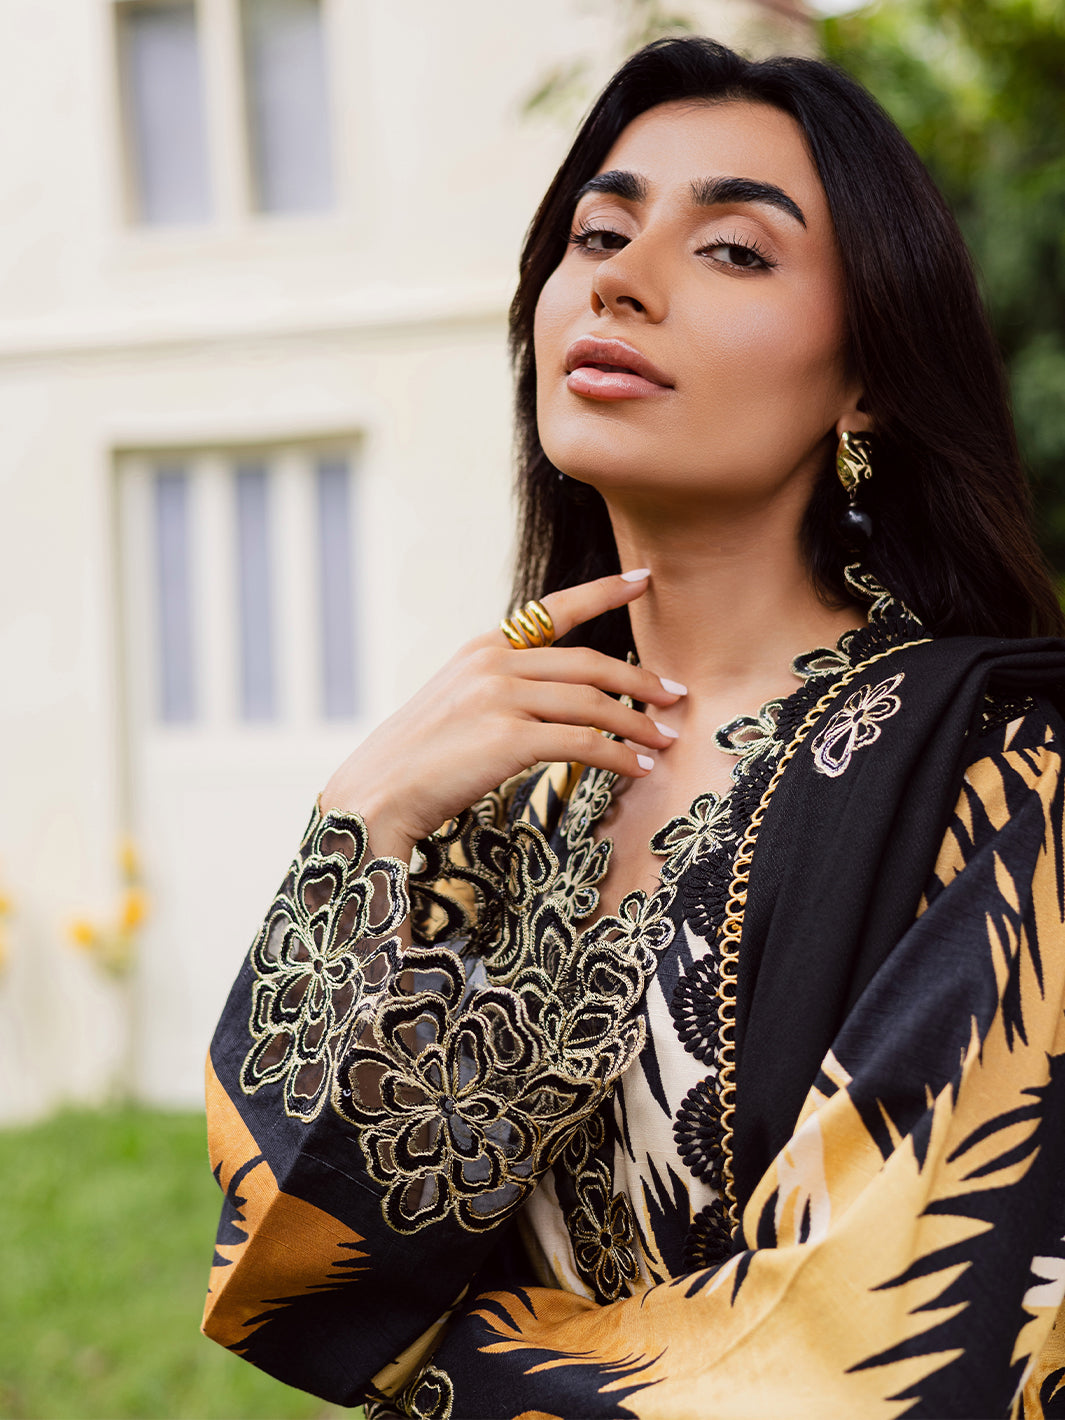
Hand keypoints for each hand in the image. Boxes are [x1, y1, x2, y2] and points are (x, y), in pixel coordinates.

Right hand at [319, 570, 683, 859]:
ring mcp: (500, 698)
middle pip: (589, 664)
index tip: (643, 577)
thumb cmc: (418, 762)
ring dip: (638, 724)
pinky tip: (639, 768)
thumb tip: (556, 698)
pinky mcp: (509, 739)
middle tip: (676, 695)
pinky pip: (584, 743)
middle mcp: (494, 663)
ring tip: (666, 739)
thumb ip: (501, 688)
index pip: (555, 609)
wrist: (375, 795)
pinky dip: (620, 756)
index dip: (604, 591)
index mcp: (483, 648)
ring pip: (593, 703)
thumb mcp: (455, 704)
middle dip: (641, 680)